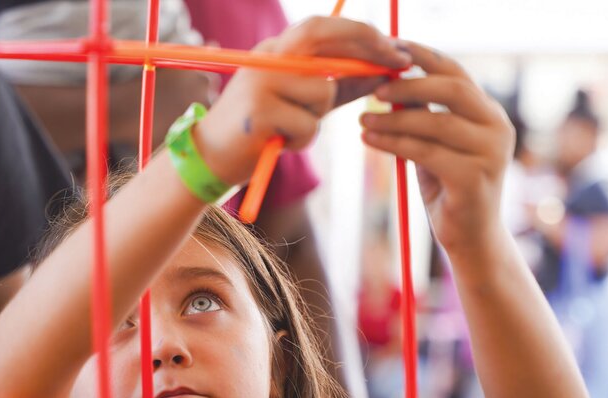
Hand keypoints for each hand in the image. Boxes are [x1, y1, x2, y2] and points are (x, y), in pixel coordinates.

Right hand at [195, 17, 410, 185]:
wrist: (211, 158)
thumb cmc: (261, 130)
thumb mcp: (301, 103)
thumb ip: (338, 86)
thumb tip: (381, 72)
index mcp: (278, 51)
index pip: (323, 28)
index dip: (361, 33)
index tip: (394, 48)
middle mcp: (268, 57)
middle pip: (325, 40)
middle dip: (366, 50)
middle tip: (395, 66)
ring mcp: (261, 81)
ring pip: (323, 93)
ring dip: (317, 119)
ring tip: (291, 130)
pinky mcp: (259, 111)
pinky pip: (307, 125)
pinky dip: (302, 139)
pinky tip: (279, 142)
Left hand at [360, 41, 514, 255]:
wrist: (471, 239)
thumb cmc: (449, 190)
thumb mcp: (435, 146)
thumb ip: (423, 116)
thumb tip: (390, 84)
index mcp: (489, 114)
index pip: (457, 72)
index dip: (423, 56)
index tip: (390, 48)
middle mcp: (497, 127)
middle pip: (452, 89)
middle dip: (409, 83)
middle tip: (374, 90)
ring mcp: (490, 153)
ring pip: (435, 123)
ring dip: (394, 118)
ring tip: (362, 120)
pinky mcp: (474, 177)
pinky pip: (427, 152)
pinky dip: (395, 143)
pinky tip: (371, 139)